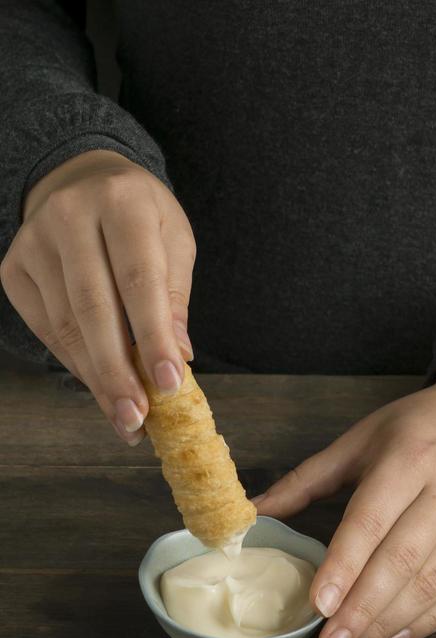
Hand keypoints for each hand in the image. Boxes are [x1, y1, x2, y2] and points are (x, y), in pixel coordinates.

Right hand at [0, 149, 195, 444]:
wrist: (85, 181)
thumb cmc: (142, 218)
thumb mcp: (174, 242)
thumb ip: (175, 297)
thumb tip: (178, 355)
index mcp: (122, 201)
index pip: (139, 279)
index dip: (153, 337)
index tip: (170, 384)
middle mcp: (69, 215)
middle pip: (93, 308)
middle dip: (118, 372)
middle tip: (138, 419)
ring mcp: (34, 241)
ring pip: (66, 325)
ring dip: (97, 379)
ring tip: (125, 418)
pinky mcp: (14, 267)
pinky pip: (47, 328)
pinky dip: (76, 363)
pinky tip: (101, 388)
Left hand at [255, 364, 435, 637]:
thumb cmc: (418, 429)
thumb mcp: (360, 440)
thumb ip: (307, 479)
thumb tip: (254, 511)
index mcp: (409, 459)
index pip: (373, 520)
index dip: (345, 565)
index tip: (319, 605)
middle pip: (403, 560)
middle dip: (363, 609)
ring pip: (432, 584)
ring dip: (389, 623)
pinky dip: (427, 622)